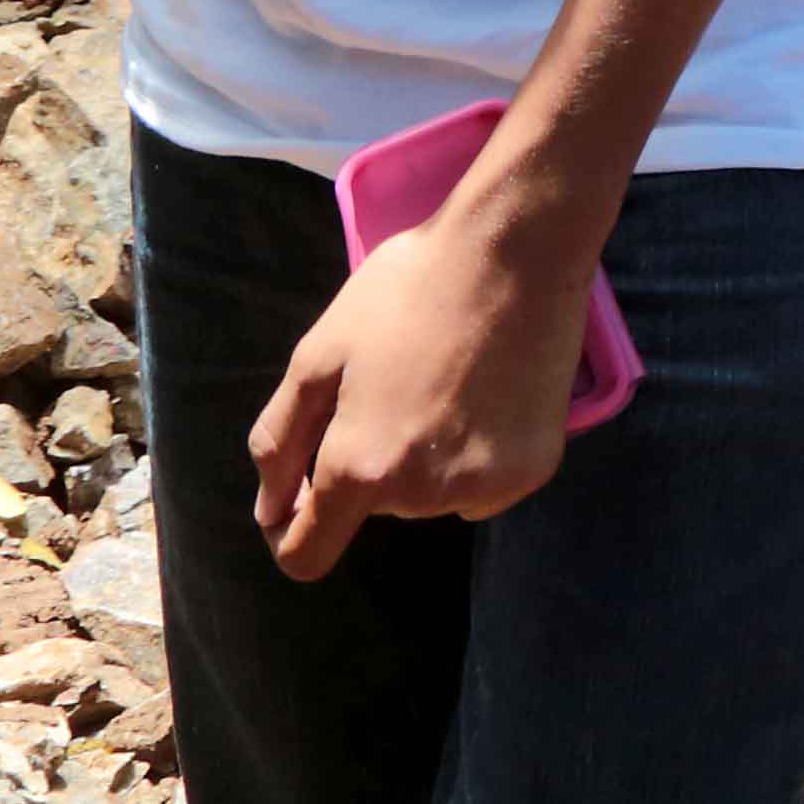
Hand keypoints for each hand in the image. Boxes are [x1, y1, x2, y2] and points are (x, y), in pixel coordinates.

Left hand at [250, 205, 584, 578]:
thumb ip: (280, 441)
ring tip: (443, 382)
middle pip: (375, 508)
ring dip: (423, 458)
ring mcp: (484, 484)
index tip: (300, 494)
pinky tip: (486, 396)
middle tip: (393, 385)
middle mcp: (422, 494)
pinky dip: (472, 455)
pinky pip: (479, 485)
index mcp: (360, 468)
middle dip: (369, 462)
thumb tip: (270, 510)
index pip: (306, 555)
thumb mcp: (318, 354)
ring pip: (428, 495)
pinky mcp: (532, 470)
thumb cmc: (407, 290)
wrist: (519, 248)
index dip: (289, 532)